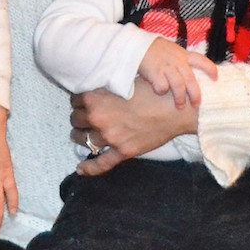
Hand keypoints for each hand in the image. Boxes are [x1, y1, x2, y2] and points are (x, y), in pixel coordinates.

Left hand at [69, 78, 198, 175]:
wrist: (175, 109)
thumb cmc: (152, 90)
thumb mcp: (124, 80)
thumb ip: (105, 86)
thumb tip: (95, 86)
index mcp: (96, 99)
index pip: (75, 100)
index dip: (80, 100)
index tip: (84, 100)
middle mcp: (98, 119)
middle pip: (75, 119)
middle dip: (79, 117)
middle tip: (86, 115)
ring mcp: (110, 137)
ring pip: (82, 139)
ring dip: (80, 136)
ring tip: (82, 134)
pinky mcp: (122, 152)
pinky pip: (101, 164)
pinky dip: (89, 168)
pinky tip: (80, 169)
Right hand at [135, 38, 217, 107]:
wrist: (136, 45)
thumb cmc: (155, 50)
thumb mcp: (172, 51)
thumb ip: (181, 61)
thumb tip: (190, 76)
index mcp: (183, 54)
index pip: (201, 60)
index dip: (210, 69)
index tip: (216, 78)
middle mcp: (177, 61)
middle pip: (191, 80)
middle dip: (195, 95)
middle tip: (196, 105)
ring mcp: (167, 67)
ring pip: (179, 87)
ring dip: (180, 98)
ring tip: (180, 106)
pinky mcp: (155, 73)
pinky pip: (162, 87)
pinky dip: (161, 91)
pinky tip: (158, 90)